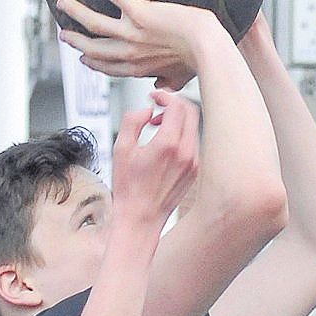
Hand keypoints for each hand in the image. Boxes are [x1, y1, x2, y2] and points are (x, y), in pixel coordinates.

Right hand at [55, 0, 227, 90]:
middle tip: (63, 34)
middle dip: (75, 42)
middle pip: (93, 48)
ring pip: (93, 23)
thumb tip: (162, 86)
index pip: (107, 67)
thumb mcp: (180, 77)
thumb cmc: (199, 60)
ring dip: (75, 12)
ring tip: (62, 3)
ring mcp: (132, 33)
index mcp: (137, 68)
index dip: (91, 63)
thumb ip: (167, 81)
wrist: (207, 47)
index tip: (82, 58)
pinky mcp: (140, 12)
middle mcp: (129, 52)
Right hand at [109, 90, 199, 227]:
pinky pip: (193, 143)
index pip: (177, 106)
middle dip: (173, 104)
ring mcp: (194, 162)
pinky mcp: (195, 171)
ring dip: (176, 121)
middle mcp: (187, 152)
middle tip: (155, 108)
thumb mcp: (120, 149)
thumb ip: (132, 121)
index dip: (164, 96)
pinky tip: (162, 146)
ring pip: (193, 127)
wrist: (141, 218)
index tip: (152, 97)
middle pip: (191, 111)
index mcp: (168, 144)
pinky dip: (180, 136)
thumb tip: (146, 110)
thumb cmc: (129, 188)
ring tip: (155, 129)